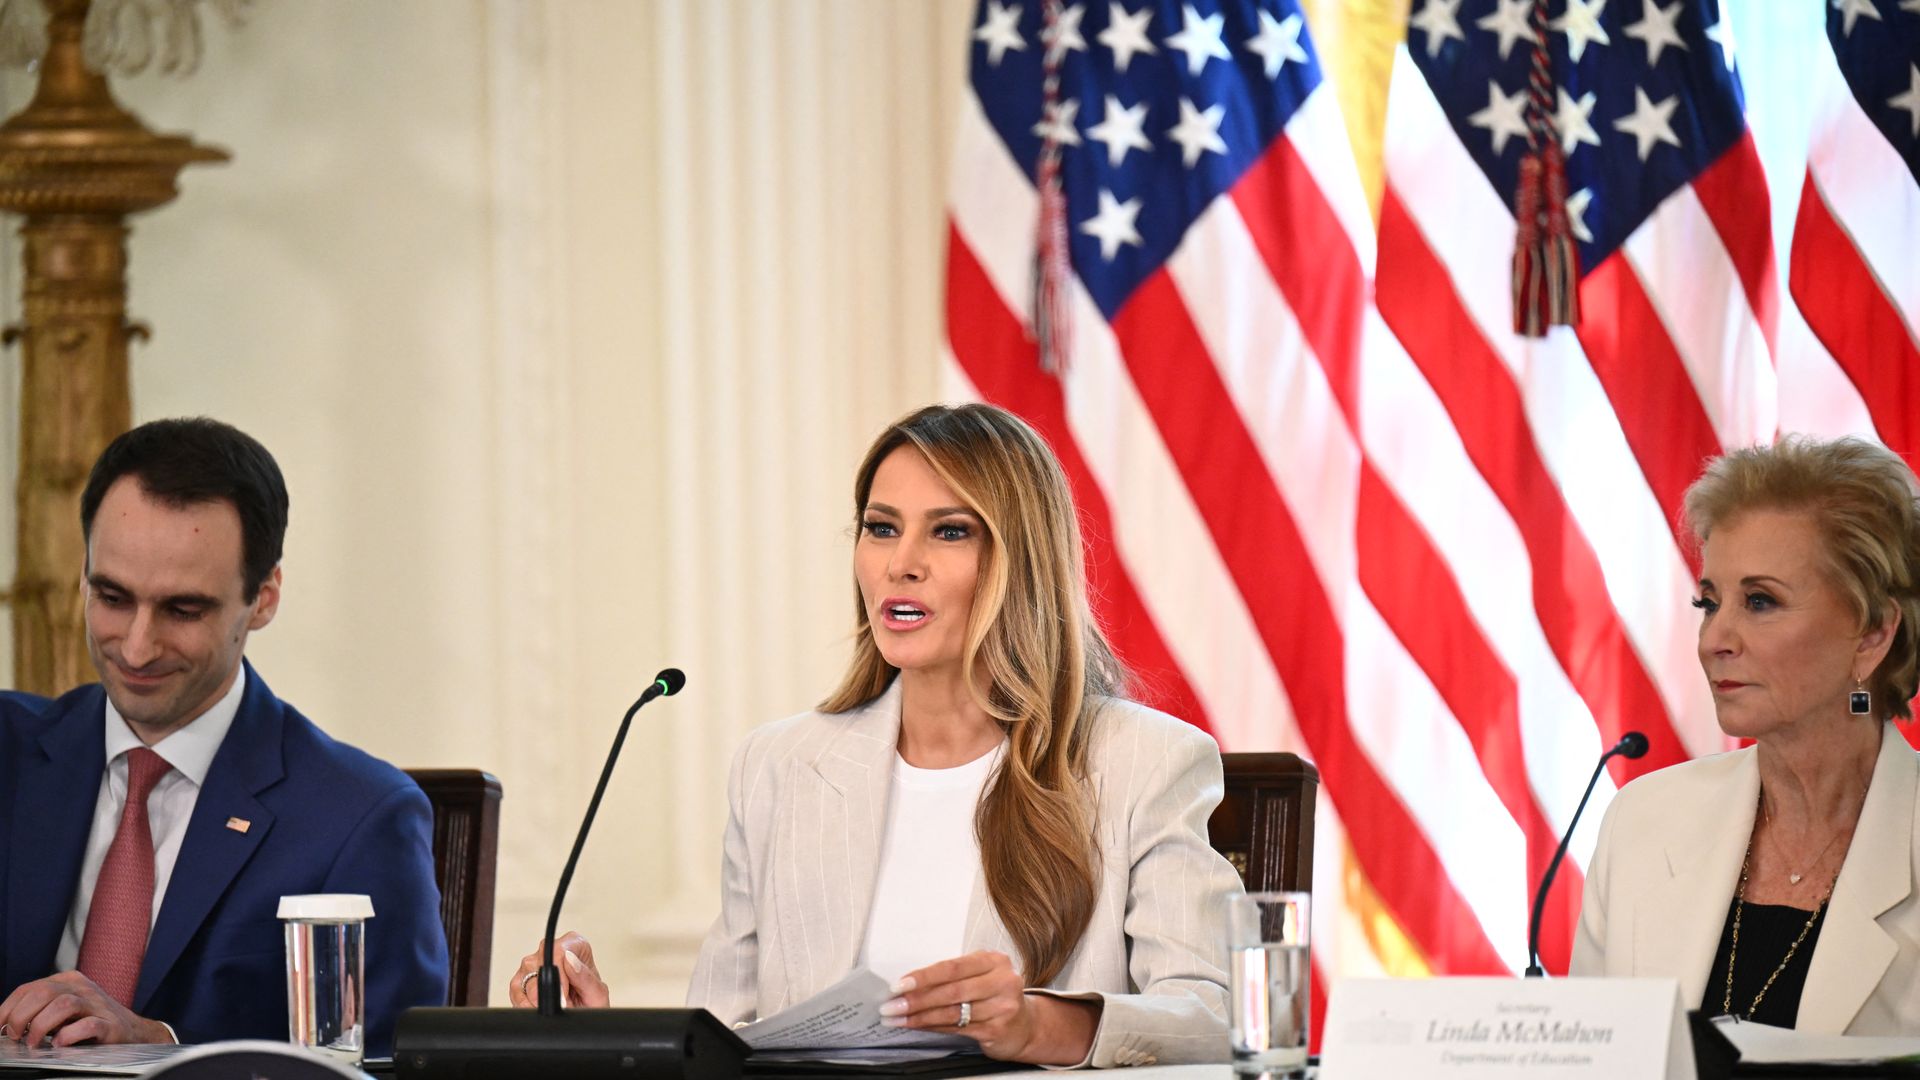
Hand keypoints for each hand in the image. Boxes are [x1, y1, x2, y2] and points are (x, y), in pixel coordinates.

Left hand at [0, 971, 173, 1046]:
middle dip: (21, 1017)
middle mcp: (83, 989)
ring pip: (64, 1004)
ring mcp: (98, 1006)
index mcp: (69, 981)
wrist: (135, 1033)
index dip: (8, 1008)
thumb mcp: (65, 1009)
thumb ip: (41, 1008)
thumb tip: (6, 1023)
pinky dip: (70, 1035)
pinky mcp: (110, 1026)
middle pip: (44, 992)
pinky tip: (60, 1043)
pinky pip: (88, 1026)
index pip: (30, 988)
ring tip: (35, 1043)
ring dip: (41, 1026)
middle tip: (16, 1036)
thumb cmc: (93, 1023)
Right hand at [507, 932, 608, 1008]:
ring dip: (535, 998)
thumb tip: (569, 960)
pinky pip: (515, 990)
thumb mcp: (597, 994)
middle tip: (557, 1005)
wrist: (583, 1021)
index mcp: (574, 945)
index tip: (563, 994)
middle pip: (538, 962)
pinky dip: (524, 1003)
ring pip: (524, 975)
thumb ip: (585, 977)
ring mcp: (535, 965)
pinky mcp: (521, 981)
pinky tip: (537, 1010)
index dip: (559, 975)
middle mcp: (552, 951)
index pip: (559, 950)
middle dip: (546, 990)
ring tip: (549, 1009)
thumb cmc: (591, 1005)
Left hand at [879, 951, 1099, 1064]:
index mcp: (994, 961)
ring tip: (899, 1017)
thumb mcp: (980, 976)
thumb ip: (952, 977)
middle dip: (916, 999)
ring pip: (952, 1012)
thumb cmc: (995, 995)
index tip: (900, 984)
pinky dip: (933, 1026)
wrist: (1026, 1024)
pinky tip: (918, 1025)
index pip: (952, 967)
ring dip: (920, 1016)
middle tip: (892, 1005)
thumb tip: (909, 984)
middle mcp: (1002, 981)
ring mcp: (1003, 1007)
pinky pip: (958, 1028)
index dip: (924, 977)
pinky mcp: (998, 1029)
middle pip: (951, 991)